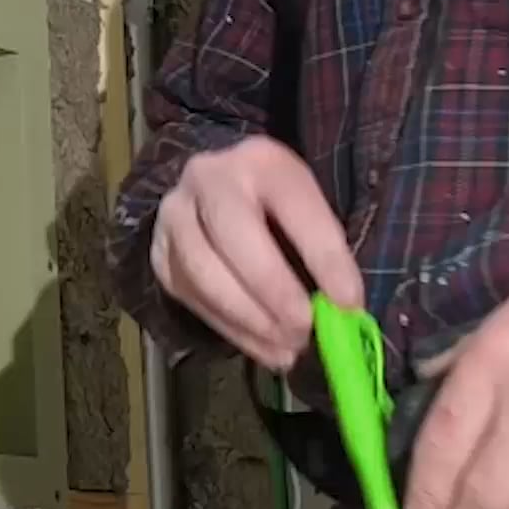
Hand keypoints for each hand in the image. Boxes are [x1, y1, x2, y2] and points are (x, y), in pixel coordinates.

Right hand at [148, 135, 358, 367]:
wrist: (214, 187)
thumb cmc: (276, 202)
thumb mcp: (306, 204)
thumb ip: (322, 249)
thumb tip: (340, 312)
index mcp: (261, 160)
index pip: (295, 207)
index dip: (324, 258)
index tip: (348, 304)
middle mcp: (208, 179)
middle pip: (236, 239)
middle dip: (275, 293)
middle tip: (306, 331)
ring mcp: (174, 217)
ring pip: (203, 274)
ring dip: (250, 320)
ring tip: (288, 348)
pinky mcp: (160, 255)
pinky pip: (191, 298)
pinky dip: (231, 331)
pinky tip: (265, 348)